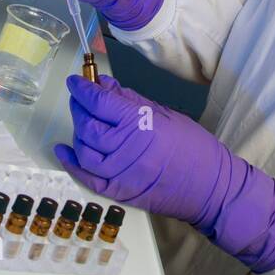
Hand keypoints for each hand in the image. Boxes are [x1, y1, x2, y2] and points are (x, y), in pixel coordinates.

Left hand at [54, 76, 274, 272]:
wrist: (210, 188)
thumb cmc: (194, 147)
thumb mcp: (164, 113)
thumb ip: (130, 99)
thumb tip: (104, 84)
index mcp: (140, 124)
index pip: (99, 102)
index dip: (82, 89)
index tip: (75, 81)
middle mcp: (125, 148)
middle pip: (87, 124)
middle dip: (78, 106)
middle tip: (79, 97)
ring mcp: (119, 173)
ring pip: (83, 149)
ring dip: (77, 131)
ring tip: (81, 120)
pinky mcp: (118, 192)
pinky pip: (86, 177)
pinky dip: (71, 163)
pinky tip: (64, 150)